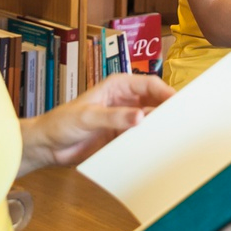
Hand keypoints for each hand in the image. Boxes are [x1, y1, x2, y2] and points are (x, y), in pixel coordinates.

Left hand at [24, 74, 174, 169]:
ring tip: (173, 135)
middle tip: (182, 121)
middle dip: (166, 109)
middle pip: (153, 100)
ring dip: (159, 126)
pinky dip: (149, 140)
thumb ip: (114, 117)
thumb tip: (140, 117)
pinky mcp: (121, 135)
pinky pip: (141, 136)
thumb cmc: (63, 122)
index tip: (179, 104)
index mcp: (118, 85)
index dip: (165, 92)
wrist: (48, 146)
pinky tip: (158, 146)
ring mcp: (124, 118)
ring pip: (149, 119)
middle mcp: (125, 99)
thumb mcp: (88, 117)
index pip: (149, 84)